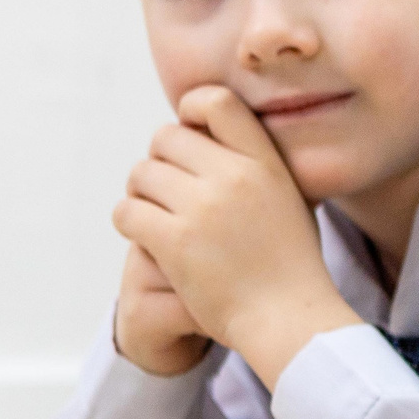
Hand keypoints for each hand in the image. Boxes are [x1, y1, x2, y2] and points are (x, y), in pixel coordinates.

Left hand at [113, 86, 358, 390]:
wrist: (288, 317)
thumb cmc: (291, 264)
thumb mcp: (291, 200)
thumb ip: (259, 167)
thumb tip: (219, 139)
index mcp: (266, 162)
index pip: (217, 101)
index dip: (191, 109)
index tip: (190, 132)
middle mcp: (234, 176)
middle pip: (166, 138)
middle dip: (160, 160)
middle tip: (166, 189)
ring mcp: (202, 208)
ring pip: (141, 174)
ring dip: (141, 193)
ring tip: (157, 214)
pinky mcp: (174, 241)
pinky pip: (127, 211)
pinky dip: (130, 221)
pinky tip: (148, 236)